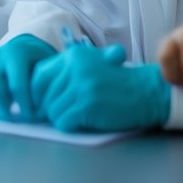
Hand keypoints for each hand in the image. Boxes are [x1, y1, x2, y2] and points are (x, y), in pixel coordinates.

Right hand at [0, 34, 56, 121]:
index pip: (17, 86)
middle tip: (20, 121)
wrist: (25, 46)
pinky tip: (10, 111)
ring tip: (16, 118)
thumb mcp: (47, 66)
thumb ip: (43, 84)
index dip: (25, 105)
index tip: (34, 117)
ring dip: (1, 111)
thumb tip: (40, 111)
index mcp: (15, 53)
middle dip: (8, 112)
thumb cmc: (40, 58)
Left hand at [32, 43, 170, 132]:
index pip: (38, 74)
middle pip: (44, 94)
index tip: (41, 101)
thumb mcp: (91, 64)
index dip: (36, 91)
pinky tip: (79, 122)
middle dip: (49, 107)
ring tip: (73, 116)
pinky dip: (68, 125)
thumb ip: (65, 71)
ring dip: (60, 117)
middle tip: (60, 112)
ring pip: (52, 109)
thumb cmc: (118, 81)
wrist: (146, 91)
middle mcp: (74, 69)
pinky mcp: (87, 106)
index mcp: (72, 56)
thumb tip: (35, 91)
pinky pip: (63, 121)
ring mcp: (81, 87)